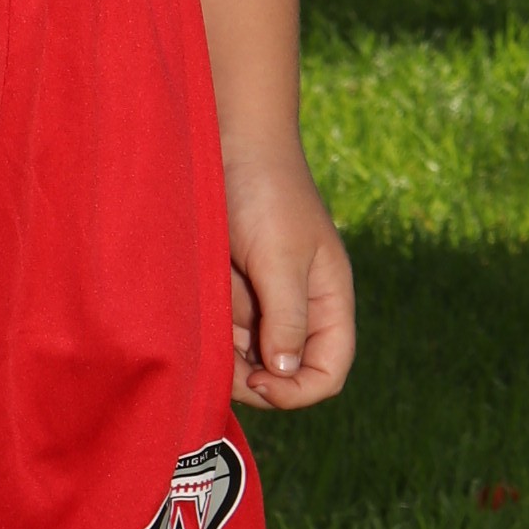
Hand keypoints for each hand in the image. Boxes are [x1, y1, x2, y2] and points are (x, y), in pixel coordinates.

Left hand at [223, 141, 354, 411]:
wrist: (227, 137)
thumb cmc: (265, 190)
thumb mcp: (280, 255)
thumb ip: (287, 315)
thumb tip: (285, 371)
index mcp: (328, 301)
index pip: (329, 371)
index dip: (298, 390)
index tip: (259, 379)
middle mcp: (298, 307)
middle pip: (283, 373)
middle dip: (252, 375)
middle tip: (220, 360)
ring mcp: (262, 299)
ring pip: (246, 355)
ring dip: (225, 346)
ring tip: (211, 306)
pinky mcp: (229, 288)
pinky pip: (219, 327)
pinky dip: (208, 323)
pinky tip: (199, 297)